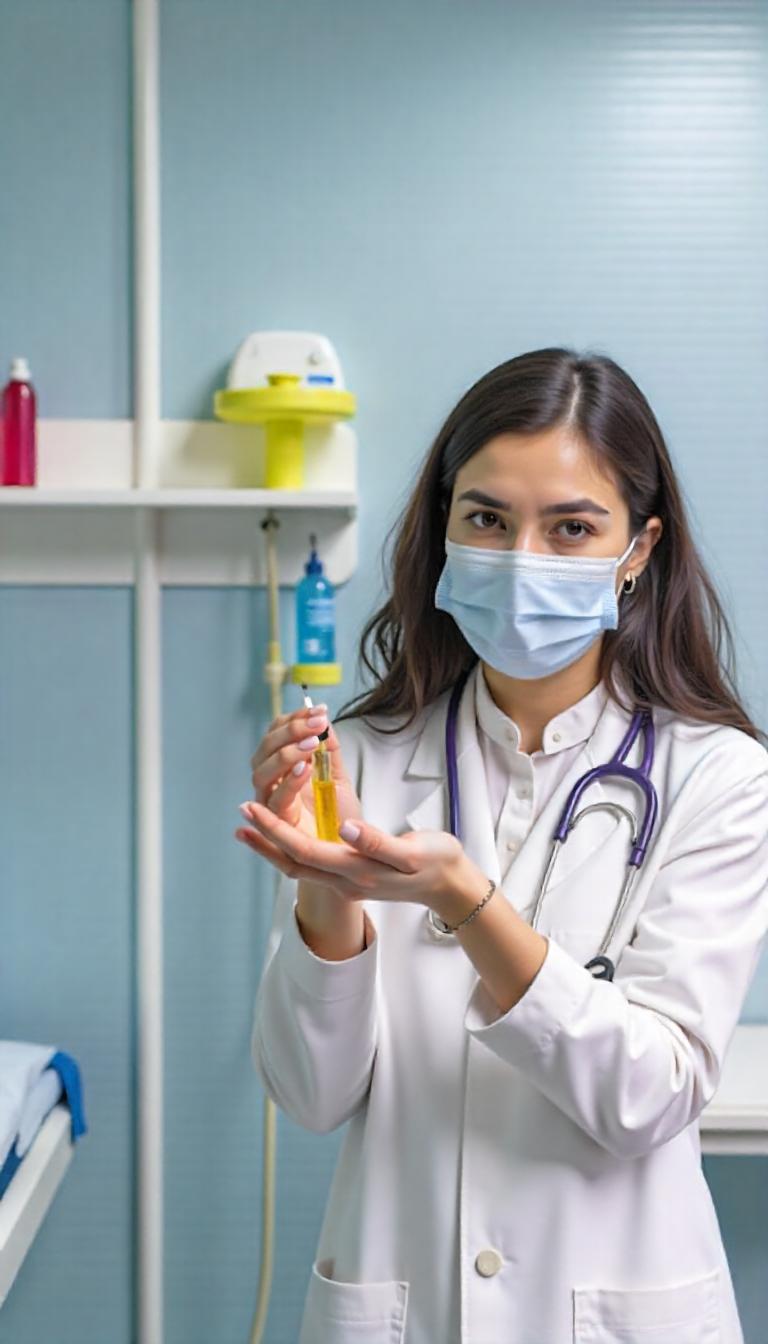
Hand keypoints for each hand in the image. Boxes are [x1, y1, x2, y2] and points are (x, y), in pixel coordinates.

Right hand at [235, 705, 361, 870]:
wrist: (351, 855)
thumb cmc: (341, 818)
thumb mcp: (337, 778)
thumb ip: (330, 753)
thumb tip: (325, 721)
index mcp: (282, 768)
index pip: (276, 735)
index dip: (293, 720)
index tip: (319, 710)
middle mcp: (271, 784)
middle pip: (264, 751)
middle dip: (287, 732)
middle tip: (317, 723)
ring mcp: (270, 804)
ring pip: (261, 773)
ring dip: (284, 754)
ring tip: (311, 744)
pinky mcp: (277, 826)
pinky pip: (276, 801)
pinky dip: (287, 782)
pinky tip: (304, 768)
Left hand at [236, 803, 482, 911]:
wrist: (449, 886)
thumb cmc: (435, 862)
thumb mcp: (411, 850)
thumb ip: (376, 841)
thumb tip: (345, 828)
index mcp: (357, 871)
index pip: (305, 850)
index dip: (275, 830)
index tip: (254, 808)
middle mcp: (345, 881)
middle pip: (293, 861)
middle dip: (264, 837)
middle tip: (242, 811)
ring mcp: (347, 882)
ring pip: (299, 865)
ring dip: (272, 845)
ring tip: (250, 826)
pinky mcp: (351, 876)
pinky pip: (311, 863)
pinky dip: (291, 847)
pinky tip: (285, 832)